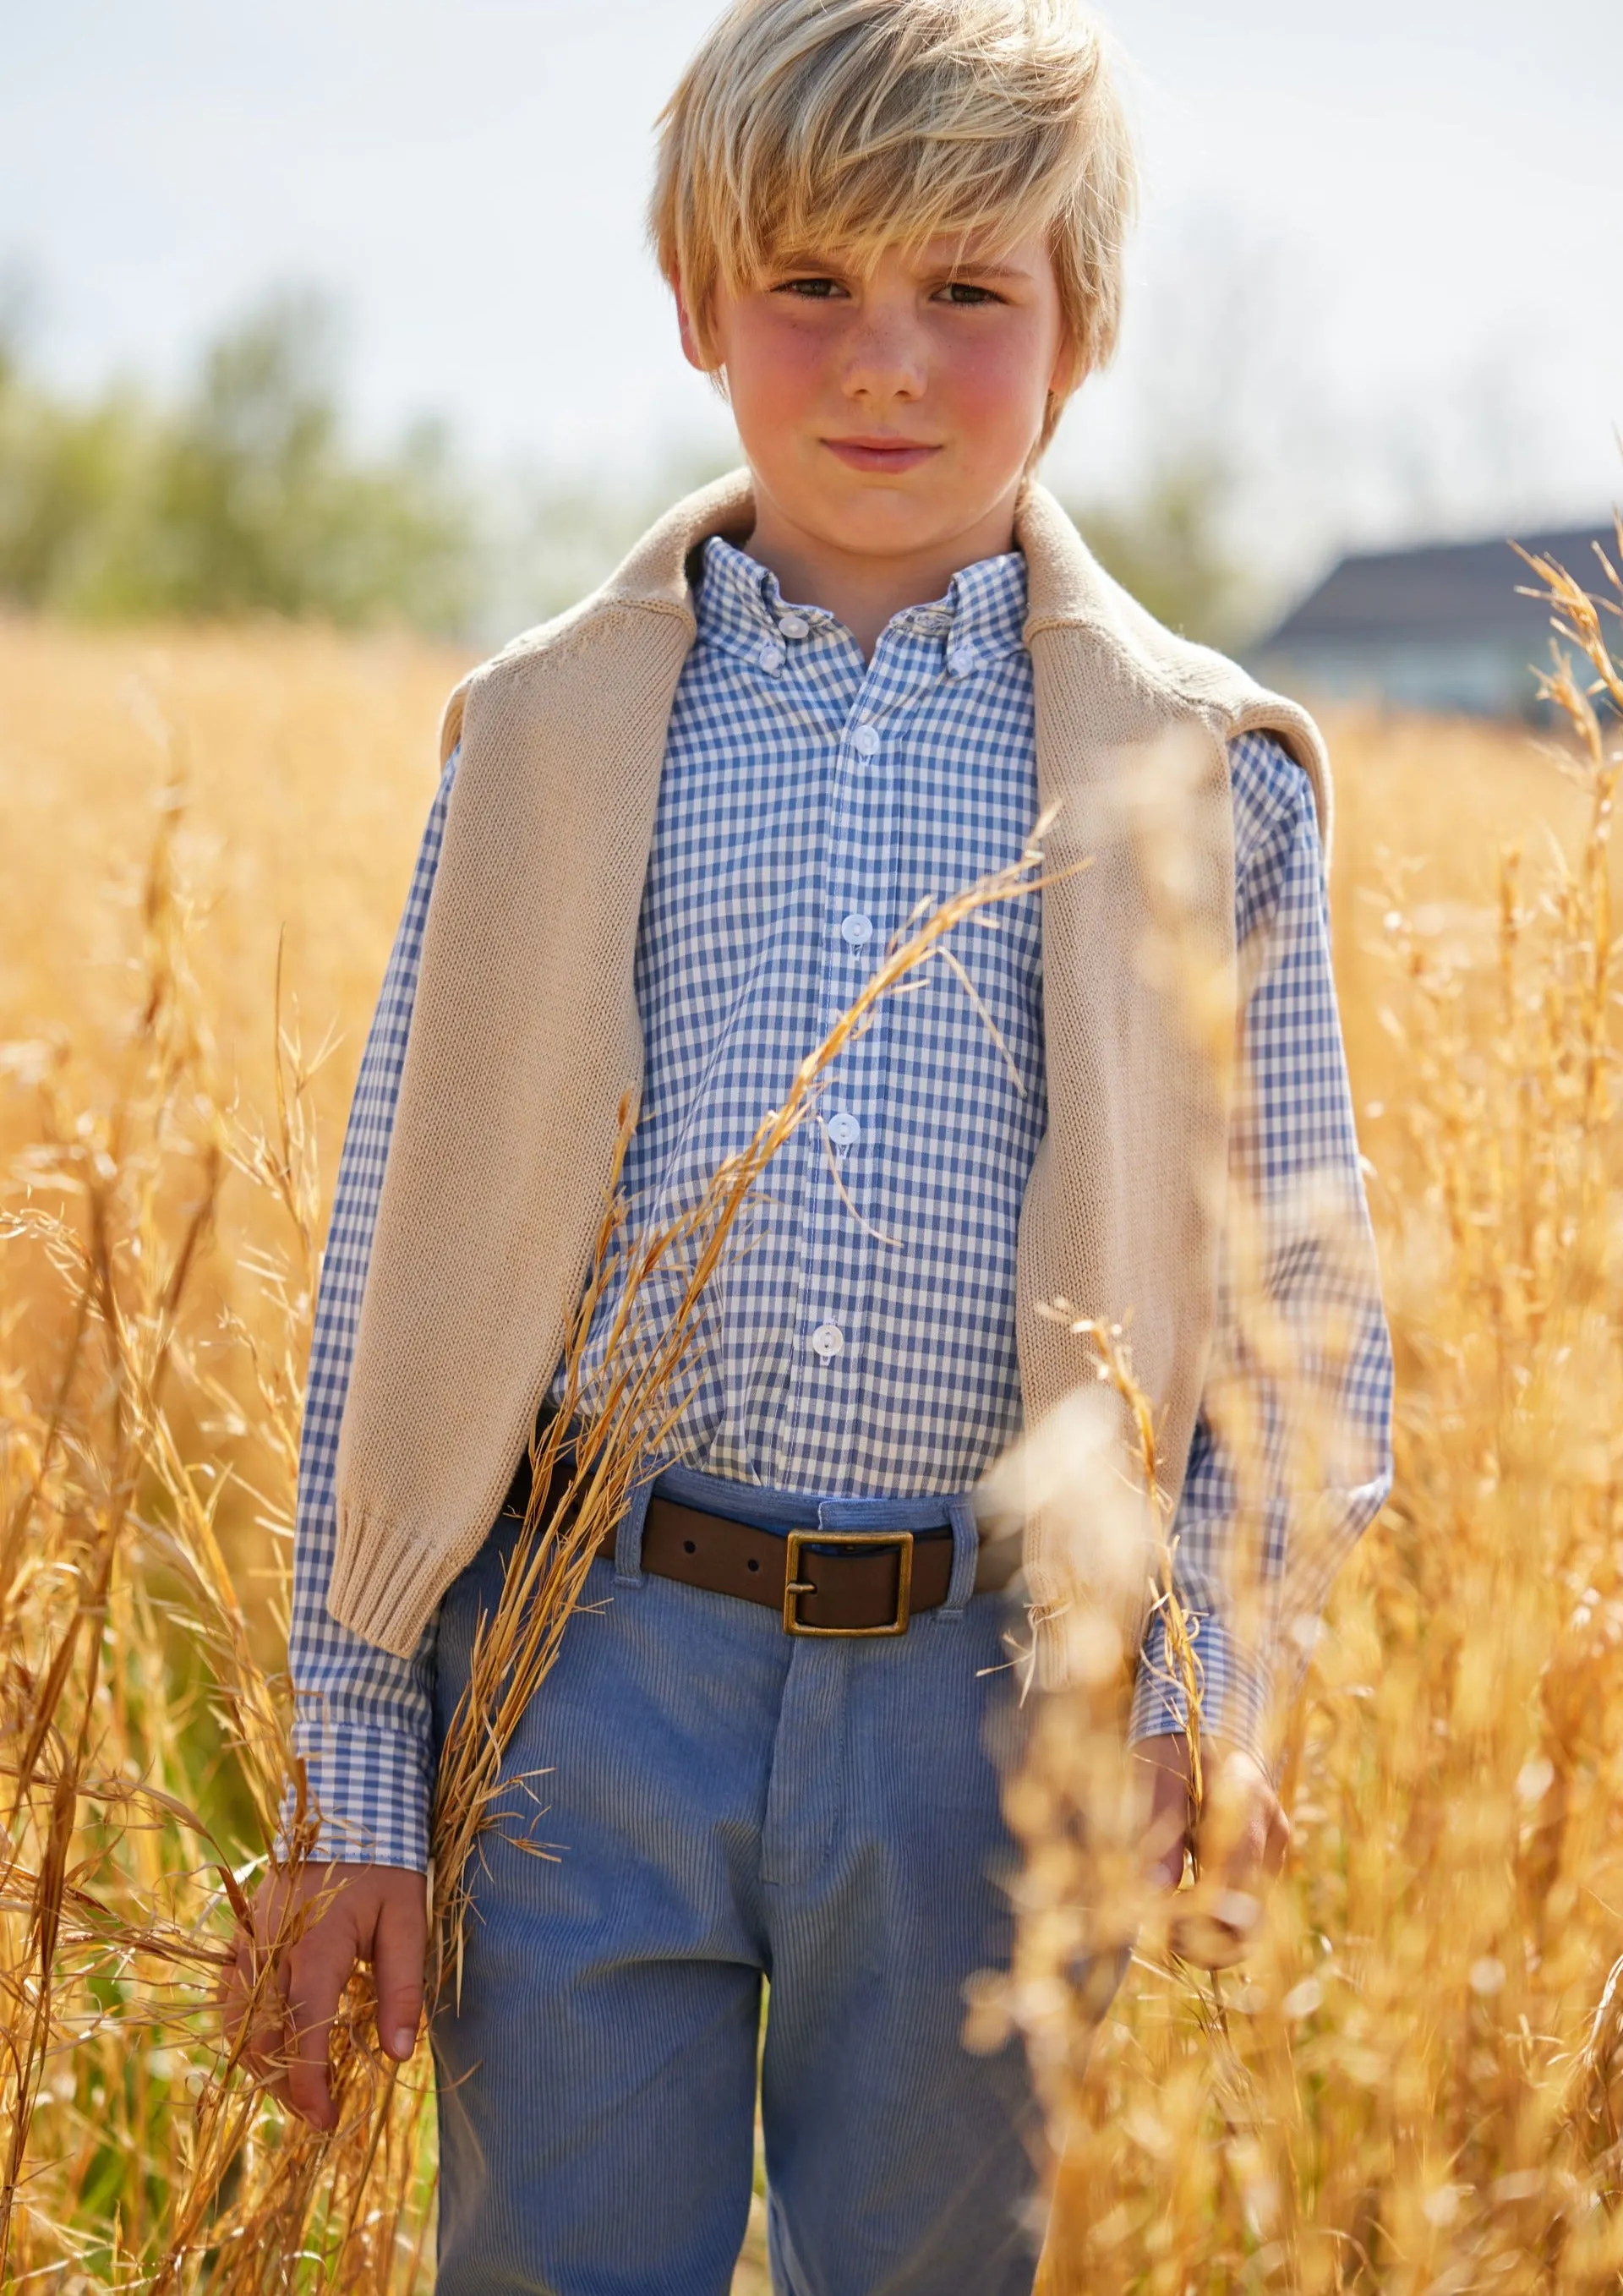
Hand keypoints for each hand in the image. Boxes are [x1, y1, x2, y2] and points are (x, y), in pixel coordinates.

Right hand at [220, 1861, 427, 2129]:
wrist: (344, 1811)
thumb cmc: (385, 1867)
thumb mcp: (409, 1920)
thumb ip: (403, 1987)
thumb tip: (400, 2055)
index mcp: (315, 1943)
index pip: (302, 2030)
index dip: (310, 2085)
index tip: (327, 2122)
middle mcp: (270, 1946)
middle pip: (262, 2037)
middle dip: (284, 2088)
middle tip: (317, 2117)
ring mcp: (248, 1940)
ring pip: (236, 2023)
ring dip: (260, 2065)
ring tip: (295, 2092)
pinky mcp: (241, 1935)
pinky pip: (227, 1997)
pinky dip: (242, 2032)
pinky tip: (268, 2049)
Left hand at [1136, 1732, 1289, 1968]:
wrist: (1206, 1720)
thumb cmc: (1174, 1745)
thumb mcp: (1156, 1780)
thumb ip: (1159, 1834)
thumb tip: (1153, 1893)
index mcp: (1245, 1798)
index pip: (1232, 1876)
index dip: (1199, 1915)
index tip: (1162, 1924)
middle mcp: (1271, 1824)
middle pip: (1252, 1908)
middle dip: (1210, 1937)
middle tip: (1168, 1940)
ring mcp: (1277, 1841)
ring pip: (1255, 1912)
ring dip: (1217, 1934)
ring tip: (1173, 1931)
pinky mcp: (1272, 1852)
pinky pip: (1252, 1900)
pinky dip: (1224, 1918)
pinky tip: (1191, 1915)